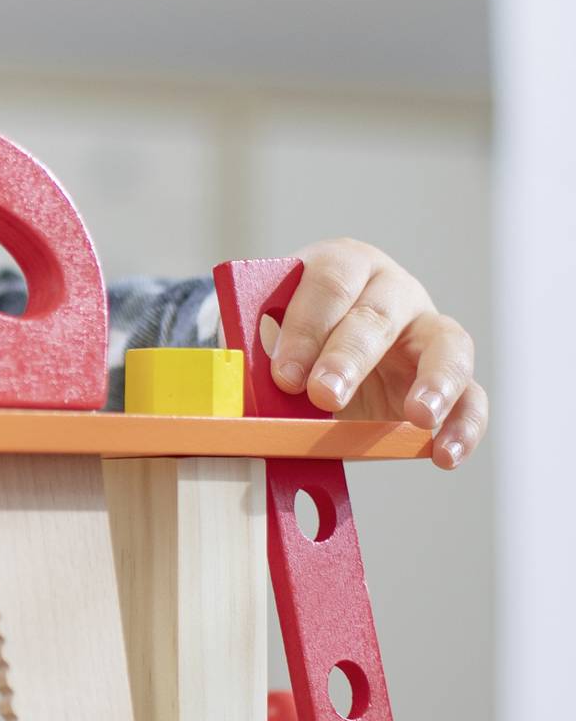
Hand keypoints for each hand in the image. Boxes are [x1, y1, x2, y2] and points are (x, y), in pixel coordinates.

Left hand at [267, 239, 485, 470]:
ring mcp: (429, 332)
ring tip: (419, 417)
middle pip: (379, 315)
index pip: (329, 284)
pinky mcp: (452, 379)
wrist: (316, 358)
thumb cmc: (288, 341)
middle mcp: (392, 292)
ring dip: (435, 381)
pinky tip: (445, 454)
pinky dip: (464, 425)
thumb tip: (249, 390)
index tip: (283, 375)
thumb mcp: (264, 340)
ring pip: (448, 345)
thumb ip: (257, 355)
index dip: (306, 328)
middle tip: (325, 395)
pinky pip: (472, 397)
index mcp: (342, 266)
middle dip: (350, 357)